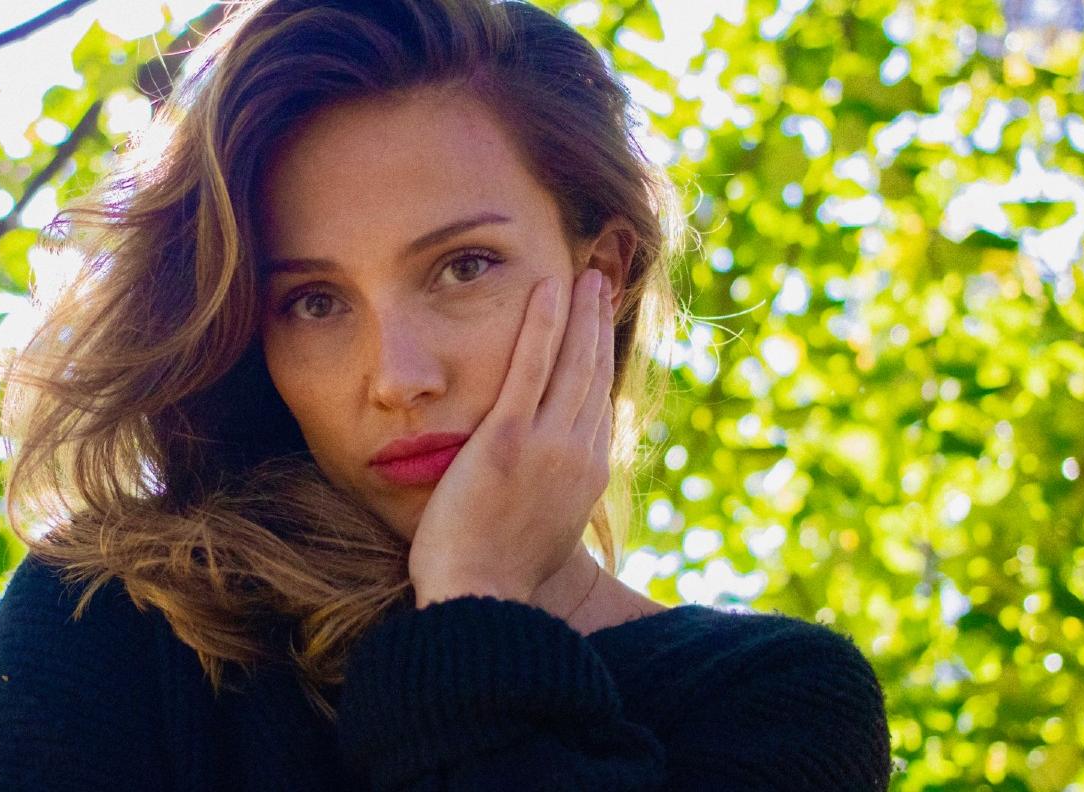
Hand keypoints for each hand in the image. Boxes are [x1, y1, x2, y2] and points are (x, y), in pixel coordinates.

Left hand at [408, 267, 614, 606]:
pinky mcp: (509, 438)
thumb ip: (546, 501)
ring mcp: (549, 445)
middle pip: (595, 374)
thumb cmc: (494, 578)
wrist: (481, 601)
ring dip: (580, 312)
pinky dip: (543, 324)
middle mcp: (580, 455)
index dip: (602, 361)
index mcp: (587, 478)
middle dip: (598, 324)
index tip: (600, 330)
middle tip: (600, 282)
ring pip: (573, 363)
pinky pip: (531, 367)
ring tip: (583, 274)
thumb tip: (543, 491)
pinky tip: (548, 288)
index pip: (598, 404)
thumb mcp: (538, 536)